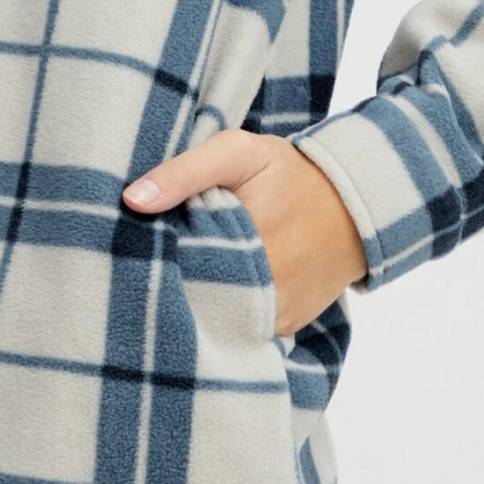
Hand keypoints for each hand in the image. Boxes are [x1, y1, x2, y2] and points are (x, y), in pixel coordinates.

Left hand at [122, 130, 367, 337]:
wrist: (352, 204)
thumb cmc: (288, 173)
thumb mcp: (238, 153)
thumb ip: (184, 172)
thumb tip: (132, 200)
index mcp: (239, 244)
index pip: (172, 266)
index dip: (149, 259)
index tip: (130, 250)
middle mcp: (259, 290)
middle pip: (192, 301)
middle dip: (169, 286)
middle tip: (147, 268)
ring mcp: (273, 315)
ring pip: (216, 321)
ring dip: (197, 305)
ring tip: (180, 280)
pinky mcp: (285, 328)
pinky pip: (243, 330)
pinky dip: (226, 316)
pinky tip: (214, 293)